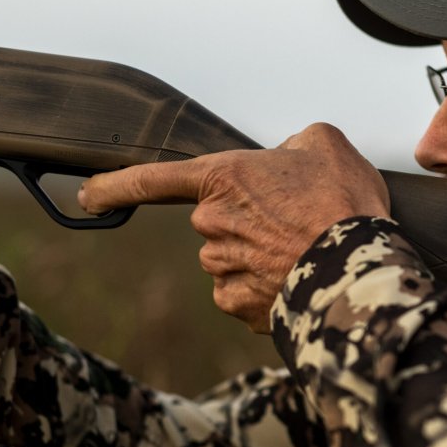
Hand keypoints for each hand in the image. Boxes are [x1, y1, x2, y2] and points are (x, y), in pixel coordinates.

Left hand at [79, 123, 389, 331]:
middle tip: (296, 219)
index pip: (153, 179)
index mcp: (222, 177)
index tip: (87, 195)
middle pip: (216, 220)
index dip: (115, 186)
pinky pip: (242, 292)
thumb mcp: (325, 145)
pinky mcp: (239, 304)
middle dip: (247, 220)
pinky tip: (296, 277)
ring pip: (230, 257)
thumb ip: (293, 142)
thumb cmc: (344, 204)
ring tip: (305, 250)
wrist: (360, 270)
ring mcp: (222, 267)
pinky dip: (265, 287)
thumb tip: (287, 158)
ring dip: (258, 254)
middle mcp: (212, 223)